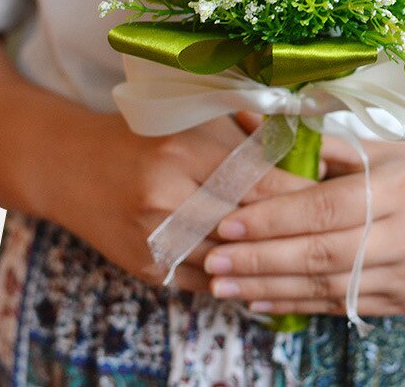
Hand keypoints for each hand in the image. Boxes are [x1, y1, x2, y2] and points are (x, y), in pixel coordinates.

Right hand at [44, 113, 316, 290]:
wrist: (70, 166)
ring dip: (266, 260)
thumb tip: (305, 163)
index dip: (300, 196)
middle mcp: (164, 198)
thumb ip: (245, 141)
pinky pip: (206, 281)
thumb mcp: (194, 123)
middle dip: (290, 230)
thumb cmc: (142, 136)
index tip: (334, 199)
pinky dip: (235, 277)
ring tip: (304, 253)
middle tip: (330, 230)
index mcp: (182, 152)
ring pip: (229, 262)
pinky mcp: (146, 268)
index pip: (258, 184)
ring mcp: (152, 240)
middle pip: (247, 227)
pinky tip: (262, 272)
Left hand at [200, 139, 404, 315]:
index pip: (326, 207)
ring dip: (269, 289)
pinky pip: (343, 306)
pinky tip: (261, 300)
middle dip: (260, 259)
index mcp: (402, 188)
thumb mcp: (382, 149)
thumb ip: (321, 146)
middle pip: (322, 253)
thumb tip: (257, 127)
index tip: (228, 221)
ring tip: (223, 284)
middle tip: (213, 258)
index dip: (273, 217)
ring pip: (329, 287)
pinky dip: (298, 304)